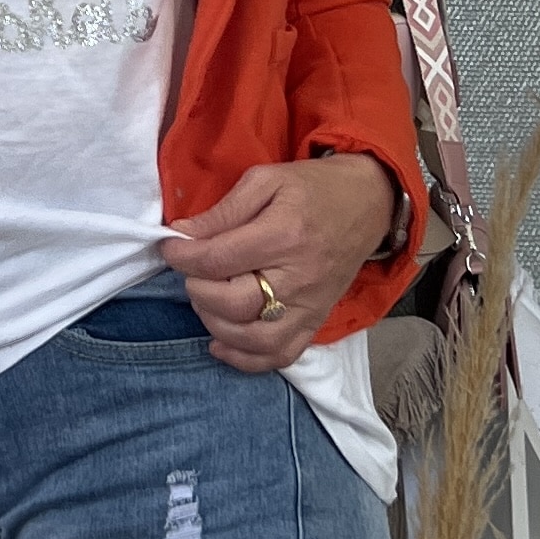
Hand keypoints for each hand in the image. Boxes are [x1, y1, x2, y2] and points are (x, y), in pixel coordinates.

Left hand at [163, 154, 394, 371]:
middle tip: (192, 272)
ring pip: (254, 338)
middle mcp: (298, 277)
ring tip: (205, 300)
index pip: (219, 259)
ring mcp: (310, 305)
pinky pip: (281, 355)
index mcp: (284, 235)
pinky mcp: (316, 321)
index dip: (182, 256)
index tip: (170, 248)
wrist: (368, 204)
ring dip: (216, 325)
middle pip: (234, 303)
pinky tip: (220, 343)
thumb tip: (184, 234)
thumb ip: (224, 210)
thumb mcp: (267, 180)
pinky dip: (245, 358)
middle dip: (198, 289)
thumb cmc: (313, 188)